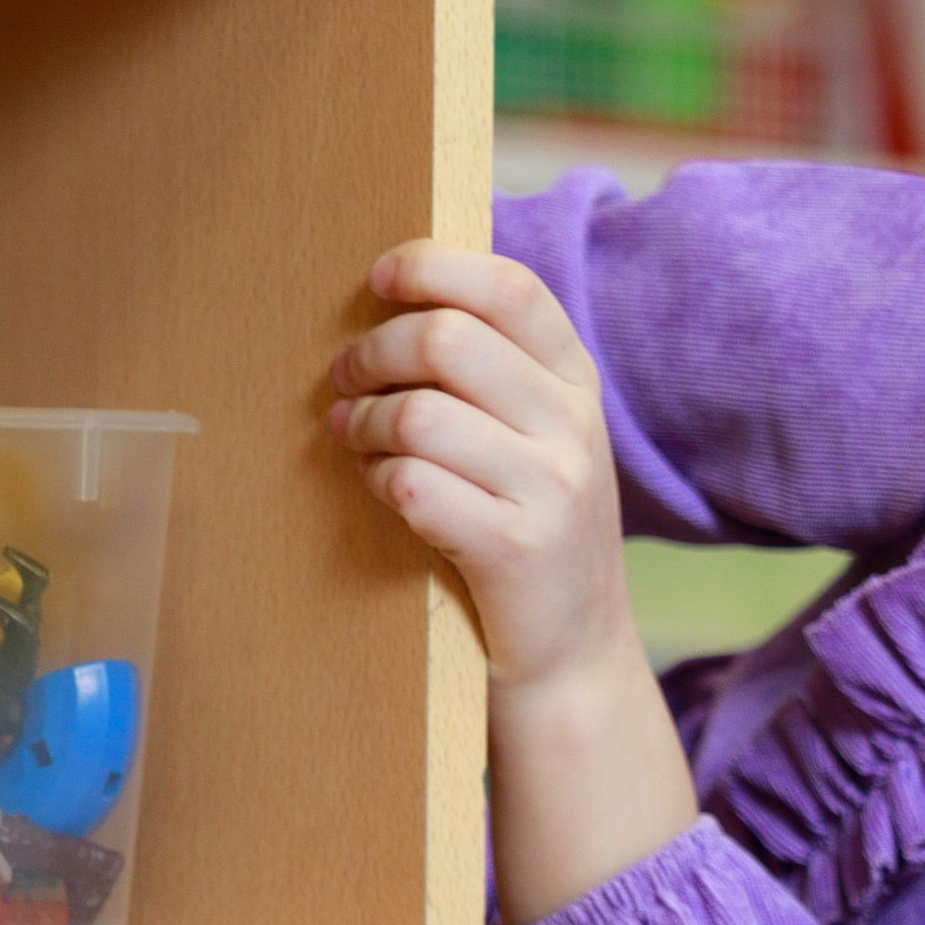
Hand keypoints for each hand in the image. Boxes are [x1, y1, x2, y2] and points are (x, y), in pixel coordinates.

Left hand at [328, 242, 634, 691]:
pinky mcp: (515, 549)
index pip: (509, 288)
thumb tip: (394, 302)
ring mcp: (551, 489)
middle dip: (374, 351)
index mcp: (577, 384)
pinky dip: (378, 481)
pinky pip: (413, 484)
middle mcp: (574, 427)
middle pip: (448, 339)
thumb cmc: (533, 531)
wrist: (574, 657)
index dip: (434, 267)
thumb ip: (495, 371)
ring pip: (420, 413)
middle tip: (347, 376)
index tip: (380, 279)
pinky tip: (383, 488)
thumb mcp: (541, 440)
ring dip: (365, 422)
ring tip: (355, 437)